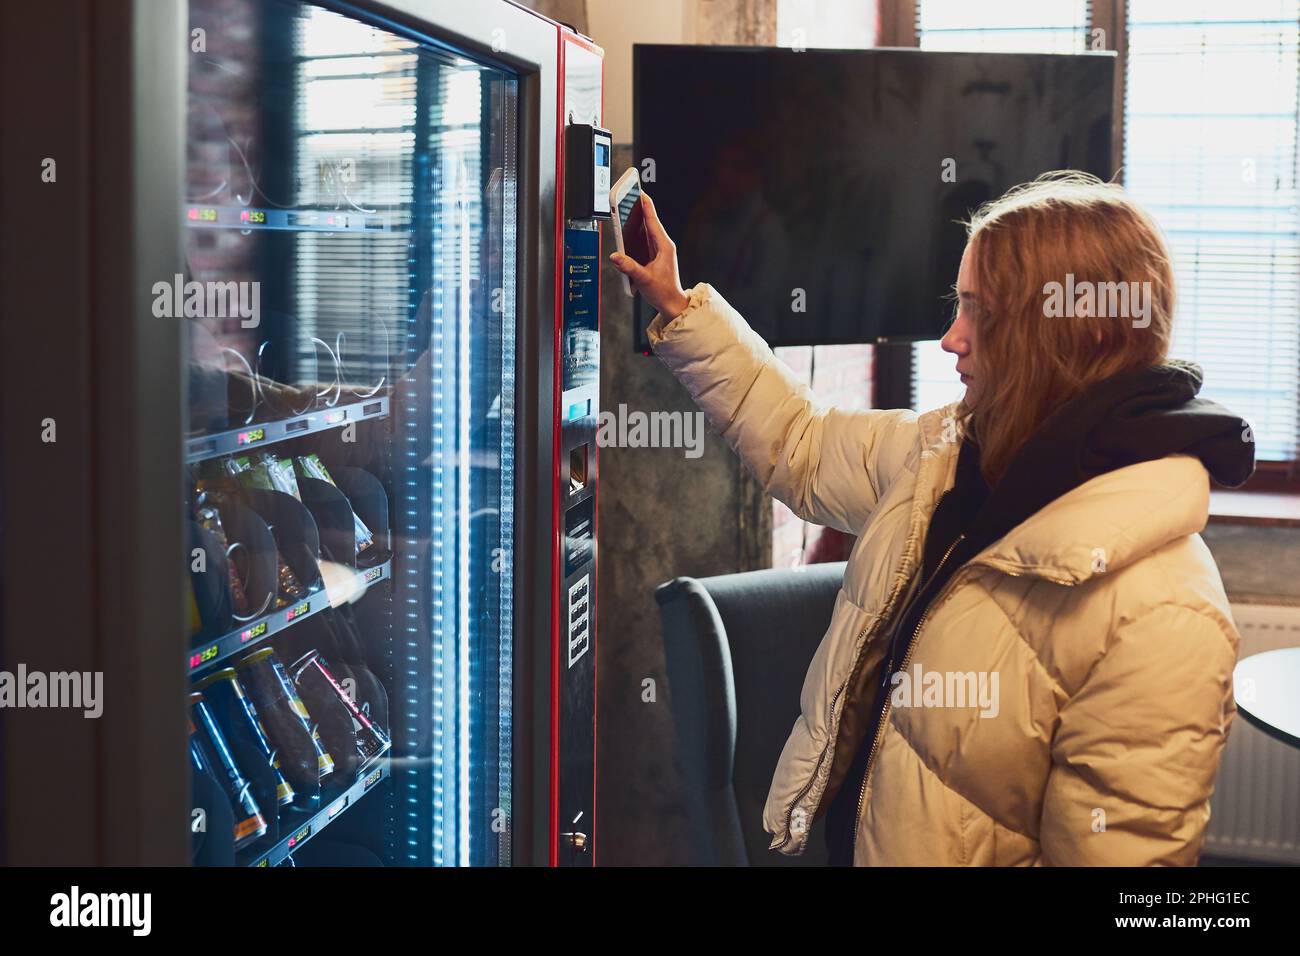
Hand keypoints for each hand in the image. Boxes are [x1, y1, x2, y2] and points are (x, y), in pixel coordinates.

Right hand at [609, 192, 690, 318]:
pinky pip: (645, 239)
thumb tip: (616, 256)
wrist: (671, 302)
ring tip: (629, 207)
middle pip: (650, 222)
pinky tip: (630, 228)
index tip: (641, 193)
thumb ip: (629, 267)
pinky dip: (637, 232)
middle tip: (632, 195)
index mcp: (664, 247)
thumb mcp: (644, 279)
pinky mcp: (655, 256)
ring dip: (638, 219)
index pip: (653, 222)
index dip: (646, 207)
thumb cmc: (663, 292)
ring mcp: (659, 250)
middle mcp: (663, 246)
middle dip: (641, 208)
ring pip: (647, 230)